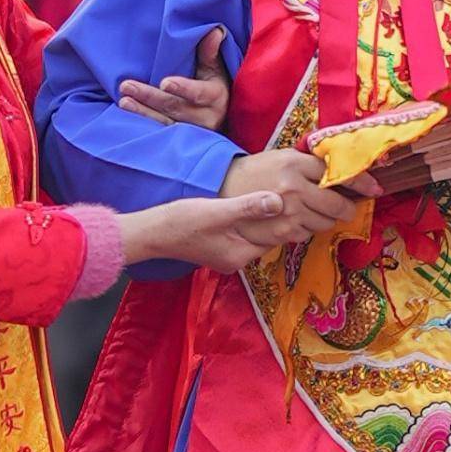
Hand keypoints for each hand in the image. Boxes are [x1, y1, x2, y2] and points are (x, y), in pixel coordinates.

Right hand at [117, 189, 286, 277]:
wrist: (151, 233)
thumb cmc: (182, 222)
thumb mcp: (217, 211)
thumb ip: (248, 207)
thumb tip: (279, 201)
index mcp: (241, 255)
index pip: (278, 236)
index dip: (289, 215)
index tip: (299, 194)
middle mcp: (237, 260)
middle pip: (269, 237)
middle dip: (278, 217)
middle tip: (291, 191)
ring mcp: (228, 255)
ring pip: (256, 235)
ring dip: (263, 217)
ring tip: (274, 194)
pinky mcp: (219, 247)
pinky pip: (243, 234)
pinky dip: (249, 220)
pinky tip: (249, 203)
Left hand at [118, 30, 231, 131]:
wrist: (220, 118)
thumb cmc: (214, 86)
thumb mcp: (215, 69)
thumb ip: (210, 53)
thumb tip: (215, 31)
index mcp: (216, 97)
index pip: (199, 93)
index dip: (183, 88)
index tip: (164, 83)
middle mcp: (206, 118)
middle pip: (175, 108)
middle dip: (150, 97)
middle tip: (126, 86)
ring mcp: (193, 133)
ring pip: (165, 124)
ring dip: (142, 113)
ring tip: (123, 101)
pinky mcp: (181, 142)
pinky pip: (160, 136)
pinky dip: (143, 127)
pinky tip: (126, 119)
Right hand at [223, 144, 369, 243]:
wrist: (219, 191)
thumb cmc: (254, 172)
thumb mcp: (281, 158)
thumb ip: (310, 166)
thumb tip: (342, 173)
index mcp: (294, 164)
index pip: (337, 173)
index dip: (361, 181)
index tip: (375, 187)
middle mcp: (293, 188)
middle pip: (336, 204)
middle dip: (348, 207)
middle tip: (349, 206)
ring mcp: (288, 213)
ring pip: (325, 222)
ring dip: (326, 218)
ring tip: (312, 210)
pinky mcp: (282, 232)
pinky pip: (308, 233)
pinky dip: (307, 227)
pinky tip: (295, 218)